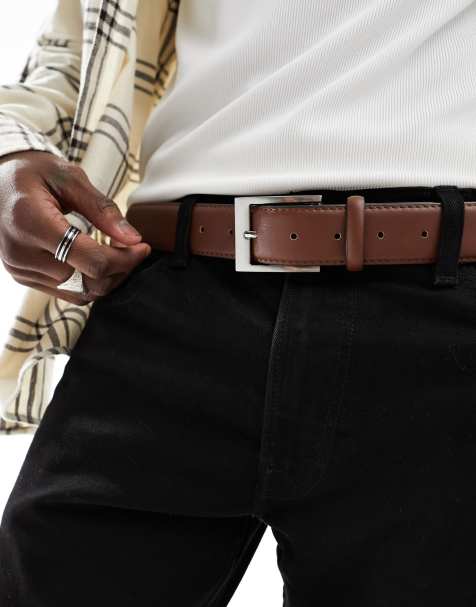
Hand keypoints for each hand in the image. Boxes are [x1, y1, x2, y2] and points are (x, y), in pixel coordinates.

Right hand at [0, 150, 150, 304]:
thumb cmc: (32, 172)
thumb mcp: (70, 178)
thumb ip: (103, 209)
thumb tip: (133, 238)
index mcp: (31, 223)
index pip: (91, 261)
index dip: (125, 259)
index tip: (141, 246)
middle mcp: (21, 253)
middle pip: (89, 281)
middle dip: (120, 268)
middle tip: (133, 247)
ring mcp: (20, 269)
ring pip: (80, 292)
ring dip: (107, 277)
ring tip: (116, 251)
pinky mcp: (22, 277)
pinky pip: (66, 292)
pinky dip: (89, 281)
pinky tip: (96, 259)